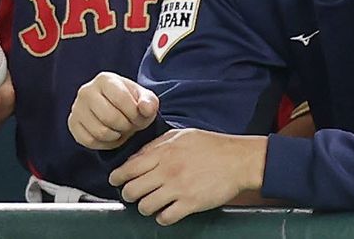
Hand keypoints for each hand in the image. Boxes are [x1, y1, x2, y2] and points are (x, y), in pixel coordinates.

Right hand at [67, 72, 158, 149]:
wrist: (114, 109)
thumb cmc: (130, 103)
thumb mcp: (145, 99)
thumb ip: (149, 102)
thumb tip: (144, 108)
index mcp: (105, 79)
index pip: (121, 99)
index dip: (135, 114)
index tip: (138, 117)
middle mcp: (86, 91)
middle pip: (110, 118)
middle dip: (125, 126)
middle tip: (129, 125)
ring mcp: (77, 107)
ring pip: (100, 132)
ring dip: (116, 136)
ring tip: (120, 129)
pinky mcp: (72, 123)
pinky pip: (89, 141)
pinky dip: (104, 144)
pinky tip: (109, 135)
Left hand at [110, 128, 267, 224]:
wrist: (239, 160)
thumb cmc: (211, 146)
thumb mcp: (180, 136)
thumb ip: (156, 146)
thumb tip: (137, 157)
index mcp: (163, 152)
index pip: (129, 167)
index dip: (117, 176)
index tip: (115, 180)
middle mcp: (167, 171)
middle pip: (133, 189)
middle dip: (128, 194)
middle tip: (131, 194)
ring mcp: (178, 188)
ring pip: (145, 206)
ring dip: (144, 207)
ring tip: (149, 204)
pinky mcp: (191, 204)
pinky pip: (166, 217)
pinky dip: (162, 217)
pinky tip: (165, 212)